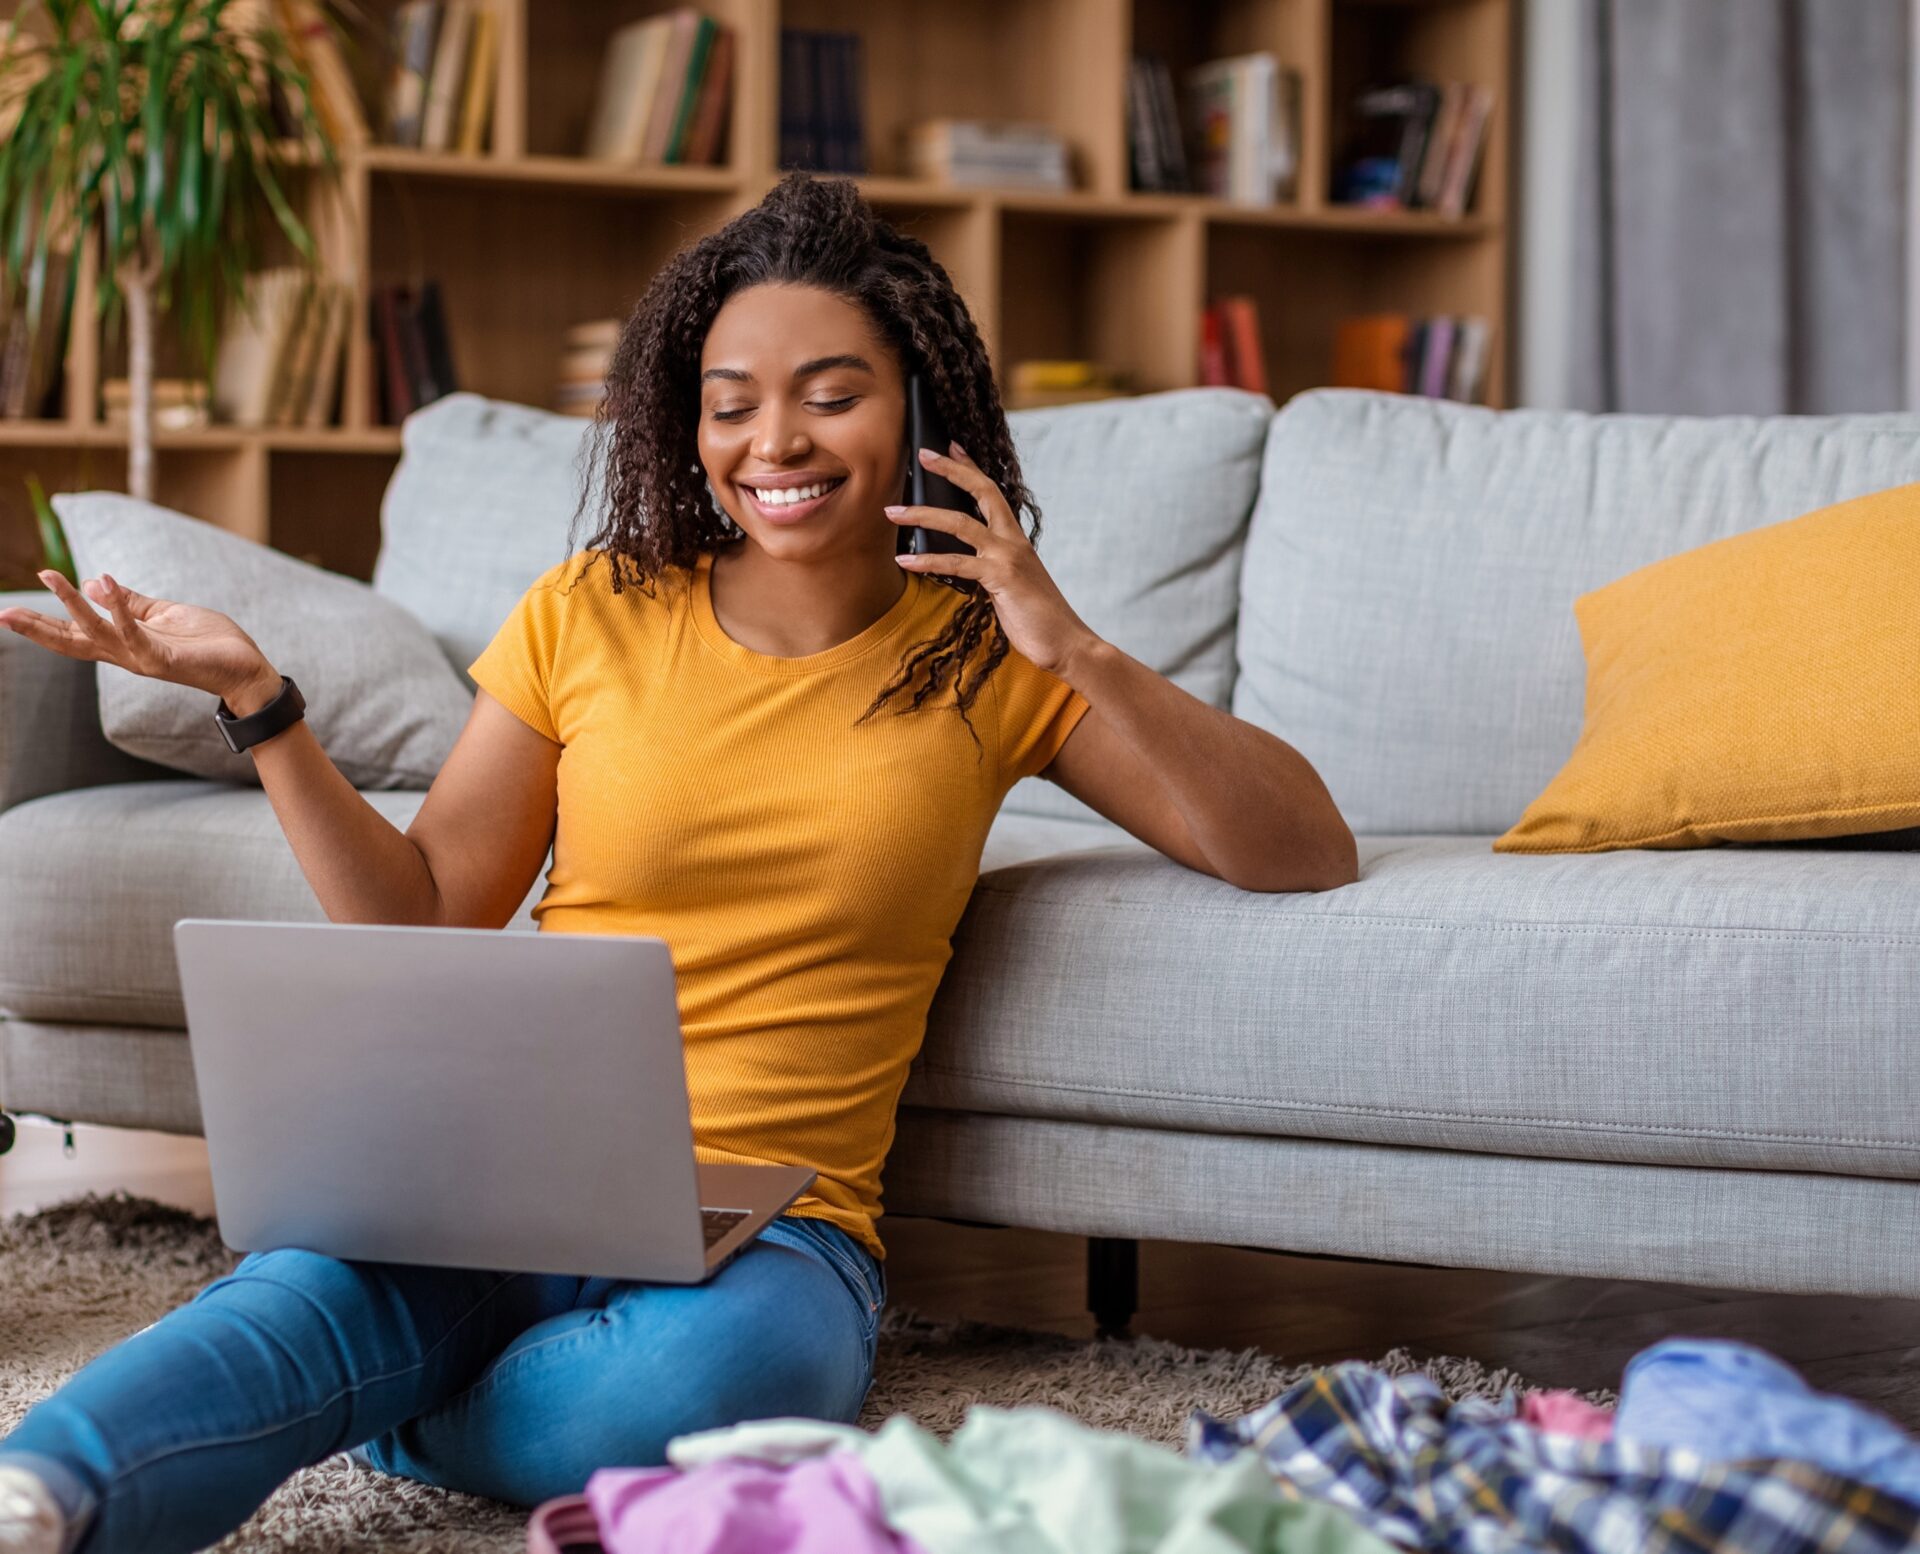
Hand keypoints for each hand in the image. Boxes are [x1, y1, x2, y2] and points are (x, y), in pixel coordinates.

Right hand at [0, 569, 276, 703]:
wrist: (245, 668)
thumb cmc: (207, 643)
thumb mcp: (163, 616)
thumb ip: (130, 603)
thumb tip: (93, 583)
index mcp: (123, 644)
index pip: (74, 634)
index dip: (42, 623)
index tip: (6, 612)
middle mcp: (126, 655)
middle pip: (72, 641)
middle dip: (37, 627)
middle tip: (2, 614)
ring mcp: (142, 658)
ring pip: (97, 633)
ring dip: (72, 604)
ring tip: (50, 576)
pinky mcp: (164, 658)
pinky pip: (134, 632)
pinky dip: (118, 609)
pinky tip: (102, 583)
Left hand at [886, 440, 1102, 677]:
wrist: (1067, 643)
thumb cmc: (1039, 620)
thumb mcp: (1012, 587)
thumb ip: (991, 570)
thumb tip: (966, 565)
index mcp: (1016, 541)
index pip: (992, 493)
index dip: (971, 469)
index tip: (952, 447)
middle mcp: (1013, 542)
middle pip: (982, 491)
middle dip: (951, 470)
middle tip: (922, 454)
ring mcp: (1007, 557)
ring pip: (960, 523)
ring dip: (922, 515)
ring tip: (892, 511)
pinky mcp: (1000, 578)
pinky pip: (957, 563)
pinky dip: (928, 560)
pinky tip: (906, 560)